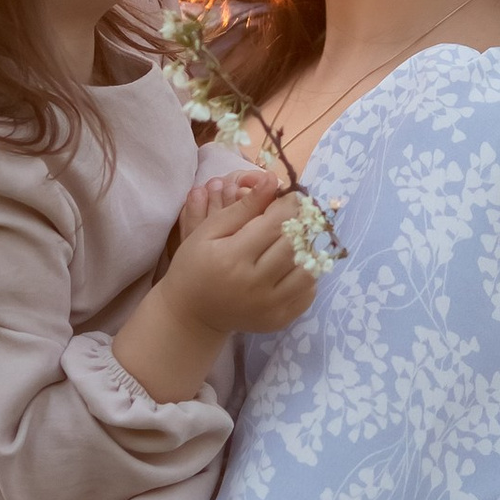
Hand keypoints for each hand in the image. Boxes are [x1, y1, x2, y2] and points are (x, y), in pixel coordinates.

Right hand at [167, 172, 321, 341]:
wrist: (192, 314)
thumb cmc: (195, 265)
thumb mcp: (209, 230)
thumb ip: (243, 206)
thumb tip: (273, 179)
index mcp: (234, 257)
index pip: (277, 223)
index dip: (290, 204)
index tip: (290, 197)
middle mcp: (255, 284)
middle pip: (295, 244)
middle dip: (301, 223)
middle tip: (297, 214)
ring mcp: (270, 306)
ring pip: (308, 269)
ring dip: (308, 249)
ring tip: (296, 240)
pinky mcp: (279, 320)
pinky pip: (308, 292)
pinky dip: (307, 275)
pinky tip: (292, 265)